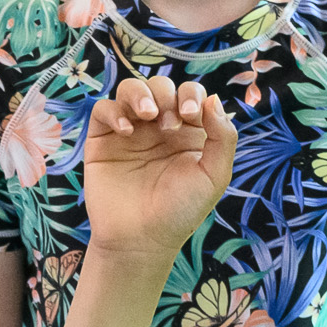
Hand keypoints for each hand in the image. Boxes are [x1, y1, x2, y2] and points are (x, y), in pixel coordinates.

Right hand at [76, 69, 236, 259]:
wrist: (140, 239)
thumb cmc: (180, 212)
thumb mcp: (214, 176)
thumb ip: (223, 137)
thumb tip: (214, 99)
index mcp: (188, 133)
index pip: (190, 94)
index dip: (191, 95)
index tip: (190, 115)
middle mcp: (158, 128)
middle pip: (160, 86)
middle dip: (166, 95)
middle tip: (169, 124)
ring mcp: (129, 132)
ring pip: (130, 89)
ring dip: (140, 93)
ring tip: (147, 115)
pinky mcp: (103, 140)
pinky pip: (103, 110)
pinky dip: (114, 111)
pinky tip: (127, 131)